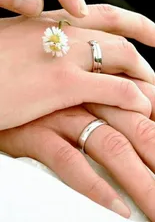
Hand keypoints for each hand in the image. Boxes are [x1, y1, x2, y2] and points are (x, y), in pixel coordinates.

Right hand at [0, 5, 154, 128]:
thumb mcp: (13, 42)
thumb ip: (40, 41)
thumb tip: (58, 46)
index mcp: (48, 22)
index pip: (102, 14)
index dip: (134, 21)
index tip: (153, 32)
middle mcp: (59, 33)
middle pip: (117, 36)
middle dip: (144, 52)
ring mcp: (62, 57)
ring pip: (121, 57)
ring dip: (143, 76)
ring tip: (152, 95)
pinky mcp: (59, 85)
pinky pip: (111, 89)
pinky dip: (132, 97)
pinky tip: (140, 106)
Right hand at [1, 80, 154, 220]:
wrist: (2, 87)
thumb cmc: (45, 96)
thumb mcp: (80, 92)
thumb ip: (109, 101)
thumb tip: (141, 116)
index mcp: (101, 84)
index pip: (146, 102)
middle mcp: (87, 98)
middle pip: (138, 128)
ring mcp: (63, 116)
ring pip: (111, 146)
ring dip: (139, 181)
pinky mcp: (38, 133)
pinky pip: (69, 161)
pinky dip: (94, 186)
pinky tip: (115, 207)